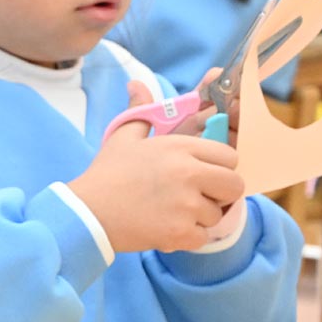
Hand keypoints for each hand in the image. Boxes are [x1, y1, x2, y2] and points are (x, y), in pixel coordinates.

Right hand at [67, 81, 245, 253]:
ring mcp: (186, 205)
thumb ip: (140, 112)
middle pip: (234, 186)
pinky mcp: (181, 232)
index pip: (229, 157)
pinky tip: (164, 228)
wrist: (87, 212)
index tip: (202, 175)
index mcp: (179, 147)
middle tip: (196, 197)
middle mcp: (189, 173)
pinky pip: (202, 237)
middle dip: (220, 194)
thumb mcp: (123, 138)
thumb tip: (137, 84)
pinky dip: (186, 237)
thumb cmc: (107, 174)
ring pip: (216, 214)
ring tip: (169, 213)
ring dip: (198, 218)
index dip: (219, 168)